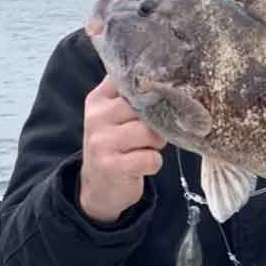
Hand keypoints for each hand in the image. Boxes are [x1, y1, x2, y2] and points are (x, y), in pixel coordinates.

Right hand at [79, 76, 167, 222]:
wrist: (98, 187)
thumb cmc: (117, 144)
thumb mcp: (115, 115)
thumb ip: (132, 95)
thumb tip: (170, 78)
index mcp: (98, 99)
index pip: (127, 80)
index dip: (150, 86)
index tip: (162, 92)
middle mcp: (96, 118)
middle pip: (144, 108)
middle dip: (158, 120)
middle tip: (154, 131)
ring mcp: (102, 143)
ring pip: (150, 132)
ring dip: (157, 143)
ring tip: (147, 148)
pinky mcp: (112, 167)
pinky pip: (151, 158)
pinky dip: (153, 162)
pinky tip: (142, 164)